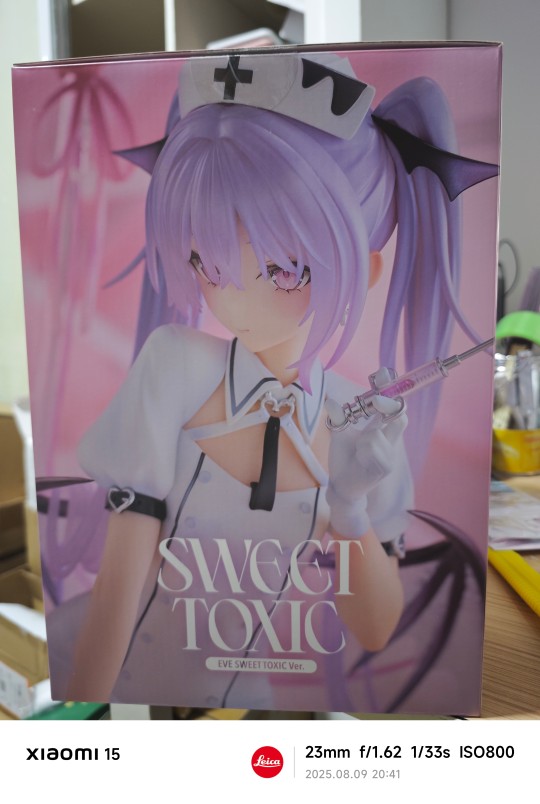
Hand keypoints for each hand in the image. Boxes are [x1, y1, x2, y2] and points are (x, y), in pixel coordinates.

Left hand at [326, 370, 407, 538]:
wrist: (341, 485)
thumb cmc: (344, 459)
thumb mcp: (340, 434)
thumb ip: (339, 418)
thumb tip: (331, 401)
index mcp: (382, 431)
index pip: (396, 410)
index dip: (394, 395)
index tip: (385, 378)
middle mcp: (390, 441)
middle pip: (400, 416)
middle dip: (387, 406)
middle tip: (377, 401)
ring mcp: (390, 455)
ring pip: (376, 434)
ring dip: (363, 438)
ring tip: (358, 450)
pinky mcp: (385, 468)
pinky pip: (372, 448)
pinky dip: (362, 450)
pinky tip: (360, 459)